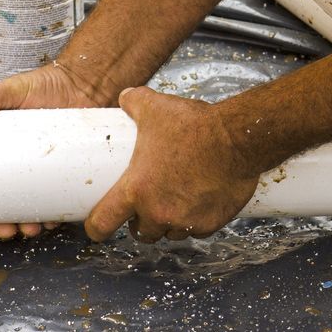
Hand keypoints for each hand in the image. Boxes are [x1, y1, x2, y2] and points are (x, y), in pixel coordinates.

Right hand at [0, 62, 99, 239]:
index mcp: (2, 154)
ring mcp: (49, 173)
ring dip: (33, 225)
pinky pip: (66, 201)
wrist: (83, 84)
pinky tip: (58, 219)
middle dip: (9, 226)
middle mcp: (24, 168)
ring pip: (37, 210)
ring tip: (34, 227)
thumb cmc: (46, 86)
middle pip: (11, 207)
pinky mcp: (72, 172)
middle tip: (10, 229)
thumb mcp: (15, 89)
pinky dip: (61, 214)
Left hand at [85, 87, 259, 242]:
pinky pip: (196, 231)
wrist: (236, 140)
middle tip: (145, 208)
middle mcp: (158, 212)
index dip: (95, 227)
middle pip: (140, 233)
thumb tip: (125, 98)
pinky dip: (195, 221)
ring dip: (168, 223)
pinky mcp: (210, 224)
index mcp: (136, 190)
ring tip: (173, 204)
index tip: (95, 228)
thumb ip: (134, 102)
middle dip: (141, 222)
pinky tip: (199, 204)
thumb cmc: (194, 126)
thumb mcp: (155, 108)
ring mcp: (185, 221)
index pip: (103, 221)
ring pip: (170, 233)